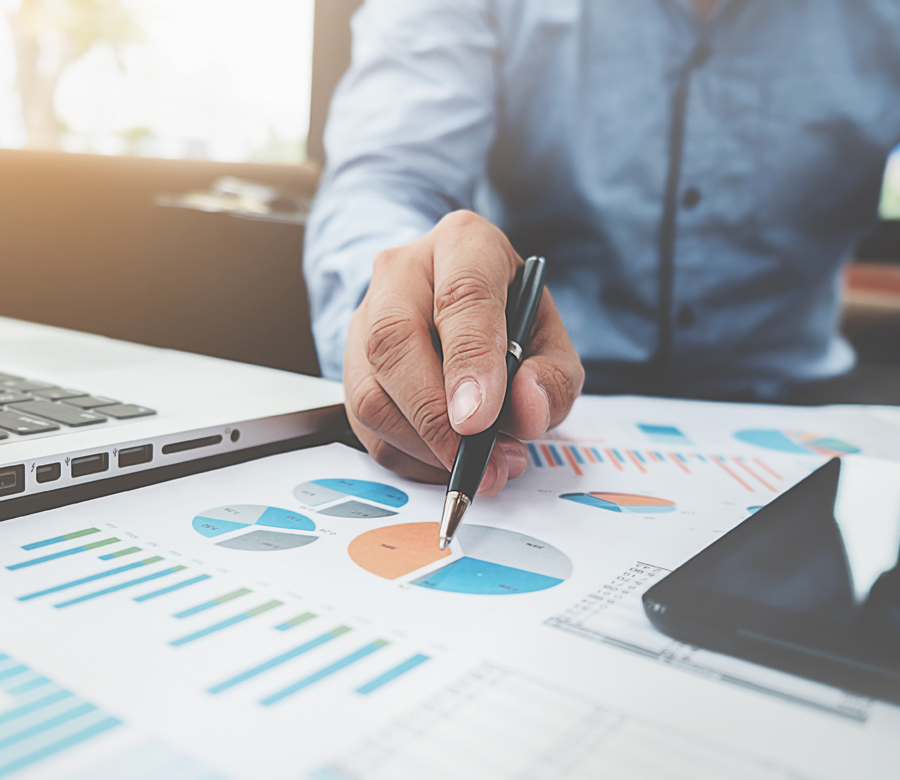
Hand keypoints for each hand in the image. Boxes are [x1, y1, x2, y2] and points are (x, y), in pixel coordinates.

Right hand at [344, 210, 584, 495]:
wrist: (461, 303)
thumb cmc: (508, 317)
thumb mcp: (550, 338)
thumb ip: (553, 376)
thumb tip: (527, 410)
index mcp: (464, 244)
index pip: (460, 296)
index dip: (468, 363)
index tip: (478, 421)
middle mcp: (402, 271)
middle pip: (395, 342)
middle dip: (434, 418)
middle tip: (474, 462)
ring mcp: (365, 314)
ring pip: (370, 391)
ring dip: (421, 445)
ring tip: (474, 466)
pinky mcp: (349, 361)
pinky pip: (363, 423)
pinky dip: (406, 455)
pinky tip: (443, 459)